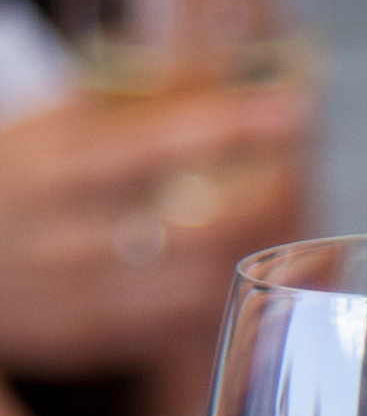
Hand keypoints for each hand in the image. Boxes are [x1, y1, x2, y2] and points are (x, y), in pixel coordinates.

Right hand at [0, 82, 309, 374]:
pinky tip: (234, 262)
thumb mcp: (50, 130)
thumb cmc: (13, 182)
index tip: (287, 111)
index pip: (153, 143)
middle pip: (197, 225)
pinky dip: (221, 286)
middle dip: (261, 197)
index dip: (229, 126)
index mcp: (51, 167)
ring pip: (202, 280)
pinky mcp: (99, 338)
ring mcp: (86, 295)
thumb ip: (125, 106)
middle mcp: (69, 236)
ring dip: (251, 248)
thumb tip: (214, 77)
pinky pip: (185, 318)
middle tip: (289, 171)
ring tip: (270, 215)